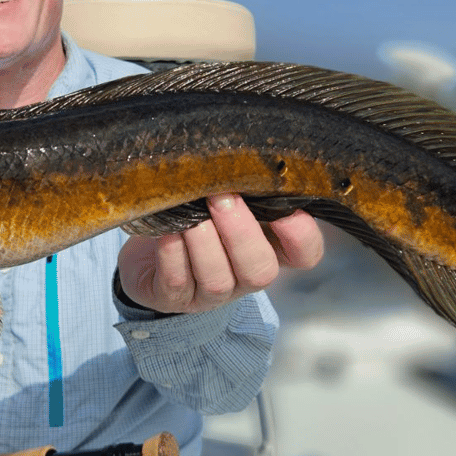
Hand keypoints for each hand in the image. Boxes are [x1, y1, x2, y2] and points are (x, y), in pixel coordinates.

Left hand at [116, 194, 322, 314]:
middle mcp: (244, 276)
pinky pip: (177, 281)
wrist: (151, 249)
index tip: (287, 206)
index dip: (301, 235)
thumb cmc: (199, 214)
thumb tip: (245, 156)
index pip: (305, 254)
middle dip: (241, 233)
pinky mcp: (174, 298)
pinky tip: (168, 231)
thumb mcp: (227, 200)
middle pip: (260, 270)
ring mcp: (211, 293)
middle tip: (222, 197)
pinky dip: (173, 254)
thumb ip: (244, 186)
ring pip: (217, 279)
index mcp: (270, 249)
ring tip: (191, 214)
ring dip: (204, 243)